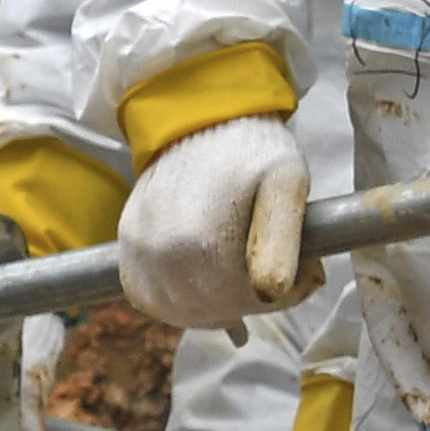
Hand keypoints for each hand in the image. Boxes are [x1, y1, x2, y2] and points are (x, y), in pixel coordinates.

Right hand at [117, 111, 305, 329]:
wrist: (196, 117)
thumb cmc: (251, 150)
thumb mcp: (286, 183)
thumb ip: (282, 240)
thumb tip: (271, 291)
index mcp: (201, 244)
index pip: (253, 304)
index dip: (288, 291)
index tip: (302, 264)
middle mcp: (160, 257)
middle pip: (219, 311)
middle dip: (255, 296)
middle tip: (275, 262)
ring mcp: (138, 256)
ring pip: (187, 313)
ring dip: (219, 303)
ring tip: (240, 268)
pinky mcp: (127, 253)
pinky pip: (154, 301)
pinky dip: (182, 301)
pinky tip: (204, 278)